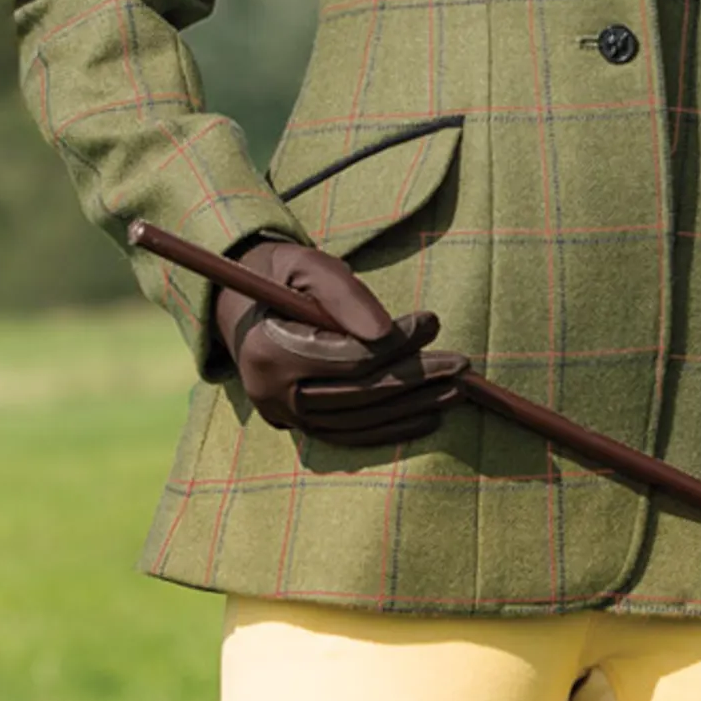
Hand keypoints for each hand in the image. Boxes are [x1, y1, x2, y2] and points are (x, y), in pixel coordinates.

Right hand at [215, 240, 468, 446]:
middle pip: (357, 395)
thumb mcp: (308, 265)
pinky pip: (349, 435)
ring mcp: (284, 416)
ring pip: (358, 421)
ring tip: (456, 391)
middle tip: (461, 366)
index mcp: (267, 351)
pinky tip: (427, 416)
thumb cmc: (281, 274)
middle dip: (414, 380)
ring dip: (411, 408)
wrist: (239, 304)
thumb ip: (345, 295)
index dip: (395, 344)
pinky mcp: (298, 426)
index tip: (433, 322)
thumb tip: (387, 333)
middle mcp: (272, 394)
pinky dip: (390, 428)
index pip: (346, 359)